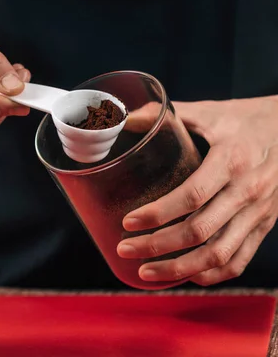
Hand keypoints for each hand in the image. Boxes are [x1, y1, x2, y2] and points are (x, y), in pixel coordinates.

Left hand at [117, 96, 277, 285]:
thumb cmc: (244, 119)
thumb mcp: (207, 111)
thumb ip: (163, 115)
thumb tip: (123, 119)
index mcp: (231, 160)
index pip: (192, 195)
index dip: (158, 213)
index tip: (129, 222)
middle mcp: (248, 190)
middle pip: (200, 231)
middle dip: (158, 245)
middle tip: (125, 249)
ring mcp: (260, 212)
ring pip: (219, 254)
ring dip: (179, 268)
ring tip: (145, 272)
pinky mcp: (265, 224)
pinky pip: (240, 260)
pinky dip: (211, 274)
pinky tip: (185, 275)